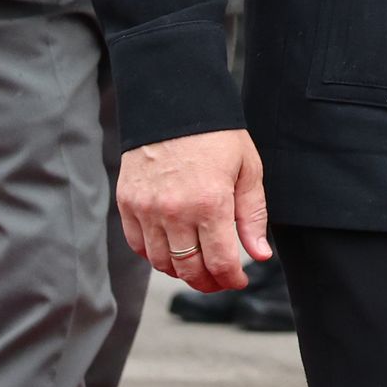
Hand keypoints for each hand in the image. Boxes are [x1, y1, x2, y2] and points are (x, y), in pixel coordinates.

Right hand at [119, 128, 269, 290]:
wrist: (173, 103)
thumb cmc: (216, 135)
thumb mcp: (247, 170)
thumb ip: (252, 216)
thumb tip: (259, 255)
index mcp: (210, 203)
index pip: (220, 262)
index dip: (231, 279)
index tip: (238, 280)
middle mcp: (174, 211)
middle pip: (189, 270)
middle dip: (208, 282)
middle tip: (219, 280)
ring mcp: (147, 209)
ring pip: (162, 263)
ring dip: (181, 272)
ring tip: (197, 266)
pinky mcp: (127, 204)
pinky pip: (138, 246)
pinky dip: (155, 255)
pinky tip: (172, 250)